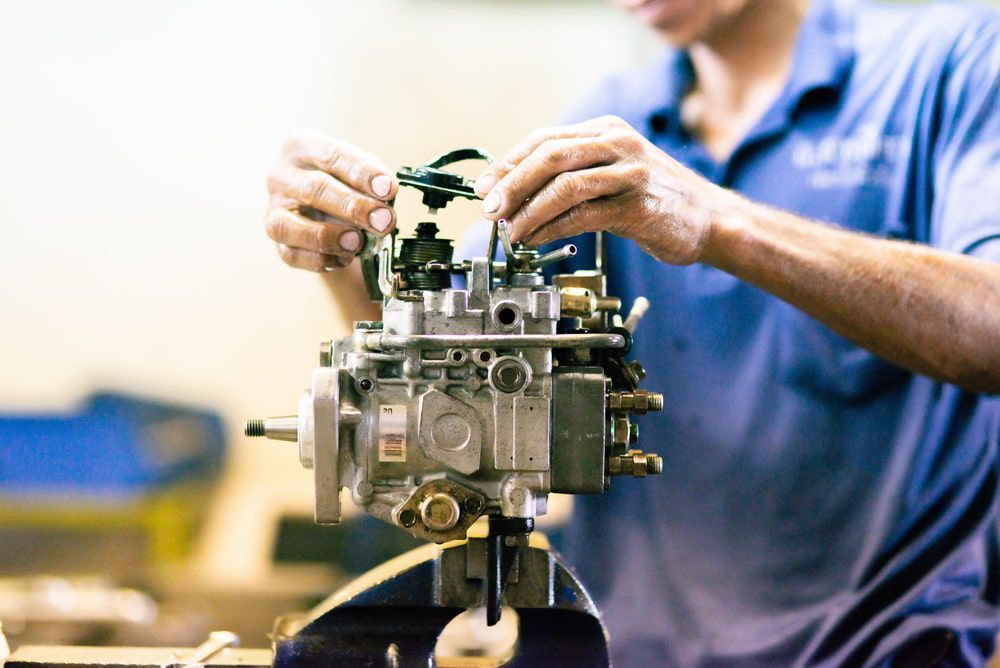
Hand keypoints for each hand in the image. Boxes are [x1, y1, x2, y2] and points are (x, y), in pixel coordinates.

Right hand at [265, 131, 397, 271]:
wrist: (325, 212)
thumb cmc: (343, 185)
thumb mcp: (360, 174)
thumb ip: (374, 185)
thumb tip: (386, 204)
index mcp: (302, 148)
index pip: (331, 155)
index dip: (362, 174)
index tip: (388, 189)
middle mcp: (281, 177)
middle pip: (313, 189)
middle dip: (353, 206)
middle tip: (383, 220)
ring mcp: (273, 210)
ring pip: (290, 225)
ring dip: (328, 236)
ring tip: (358, 242)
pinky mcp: (277, 242)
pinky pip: (293, 254)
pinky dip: (321, 259)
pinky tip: (344, 257)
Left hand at [474, 116, 735, 264]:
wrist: (711, 220)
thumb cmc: (656, 200)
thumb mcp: (613, 173)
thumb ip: (574, 174)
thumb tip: (516, 191)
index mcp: (607, 129)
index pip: (545, 139)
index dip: (509, 163)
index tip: (484, 187)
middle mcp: (618, 143)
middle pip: (550, 155)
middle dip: (513, 184)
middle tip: (491, 209)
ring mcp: (630, 173)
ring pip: (564, 185)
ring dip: (529, 211)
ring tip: (511, 231)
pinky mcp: (638, 205)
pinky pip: (583, 215)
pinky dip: (552, 229)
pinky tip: (536, 240)